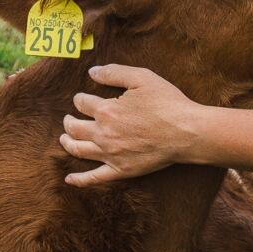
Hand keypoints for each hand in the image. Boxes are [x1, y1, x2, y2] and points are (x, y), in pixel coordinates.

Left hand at [59, 64, 200, 186]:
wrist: (187, 132)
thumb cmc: (167, 103)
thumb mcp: (142, 78)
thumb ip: (114, 73)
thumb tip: (92, 72)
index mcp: (106, 110)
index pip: (82, 103)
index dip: (80, 99)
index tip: (82, 98)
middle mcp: (103, 134)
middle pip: (74, 128)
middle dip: (68, 121)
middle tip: (69, 118)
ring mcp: (110, 154)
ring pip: (78, 150)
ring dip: (67, 143)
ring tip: (65, 138)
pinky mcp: (121, 170)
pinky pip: (94, 178)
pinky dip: (79, 179)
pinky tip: (69, 179)